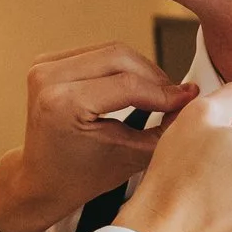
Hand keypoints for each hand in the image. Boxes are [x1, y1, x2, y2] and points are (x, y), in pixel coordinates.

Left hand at [0, 42, 196, 231]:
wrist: (41, 180)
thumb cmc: (80, 177)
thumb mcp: (129, 158)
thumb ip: (164, 130)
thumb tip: (190, 99)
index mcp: (62, 104)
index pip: (128, 85)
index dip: (164, 92)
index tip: (189, 99)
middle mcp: (47, 79)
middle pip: (121, 57)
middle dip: (155, 77)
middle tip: (175, 97)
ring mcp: (43, 67)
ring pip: (112, 51)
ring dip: (141, 69)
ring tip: (158, 94)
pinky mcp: (47, 62)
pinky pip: (97, 53)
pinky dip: (122, 67)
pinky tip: (136, 87)